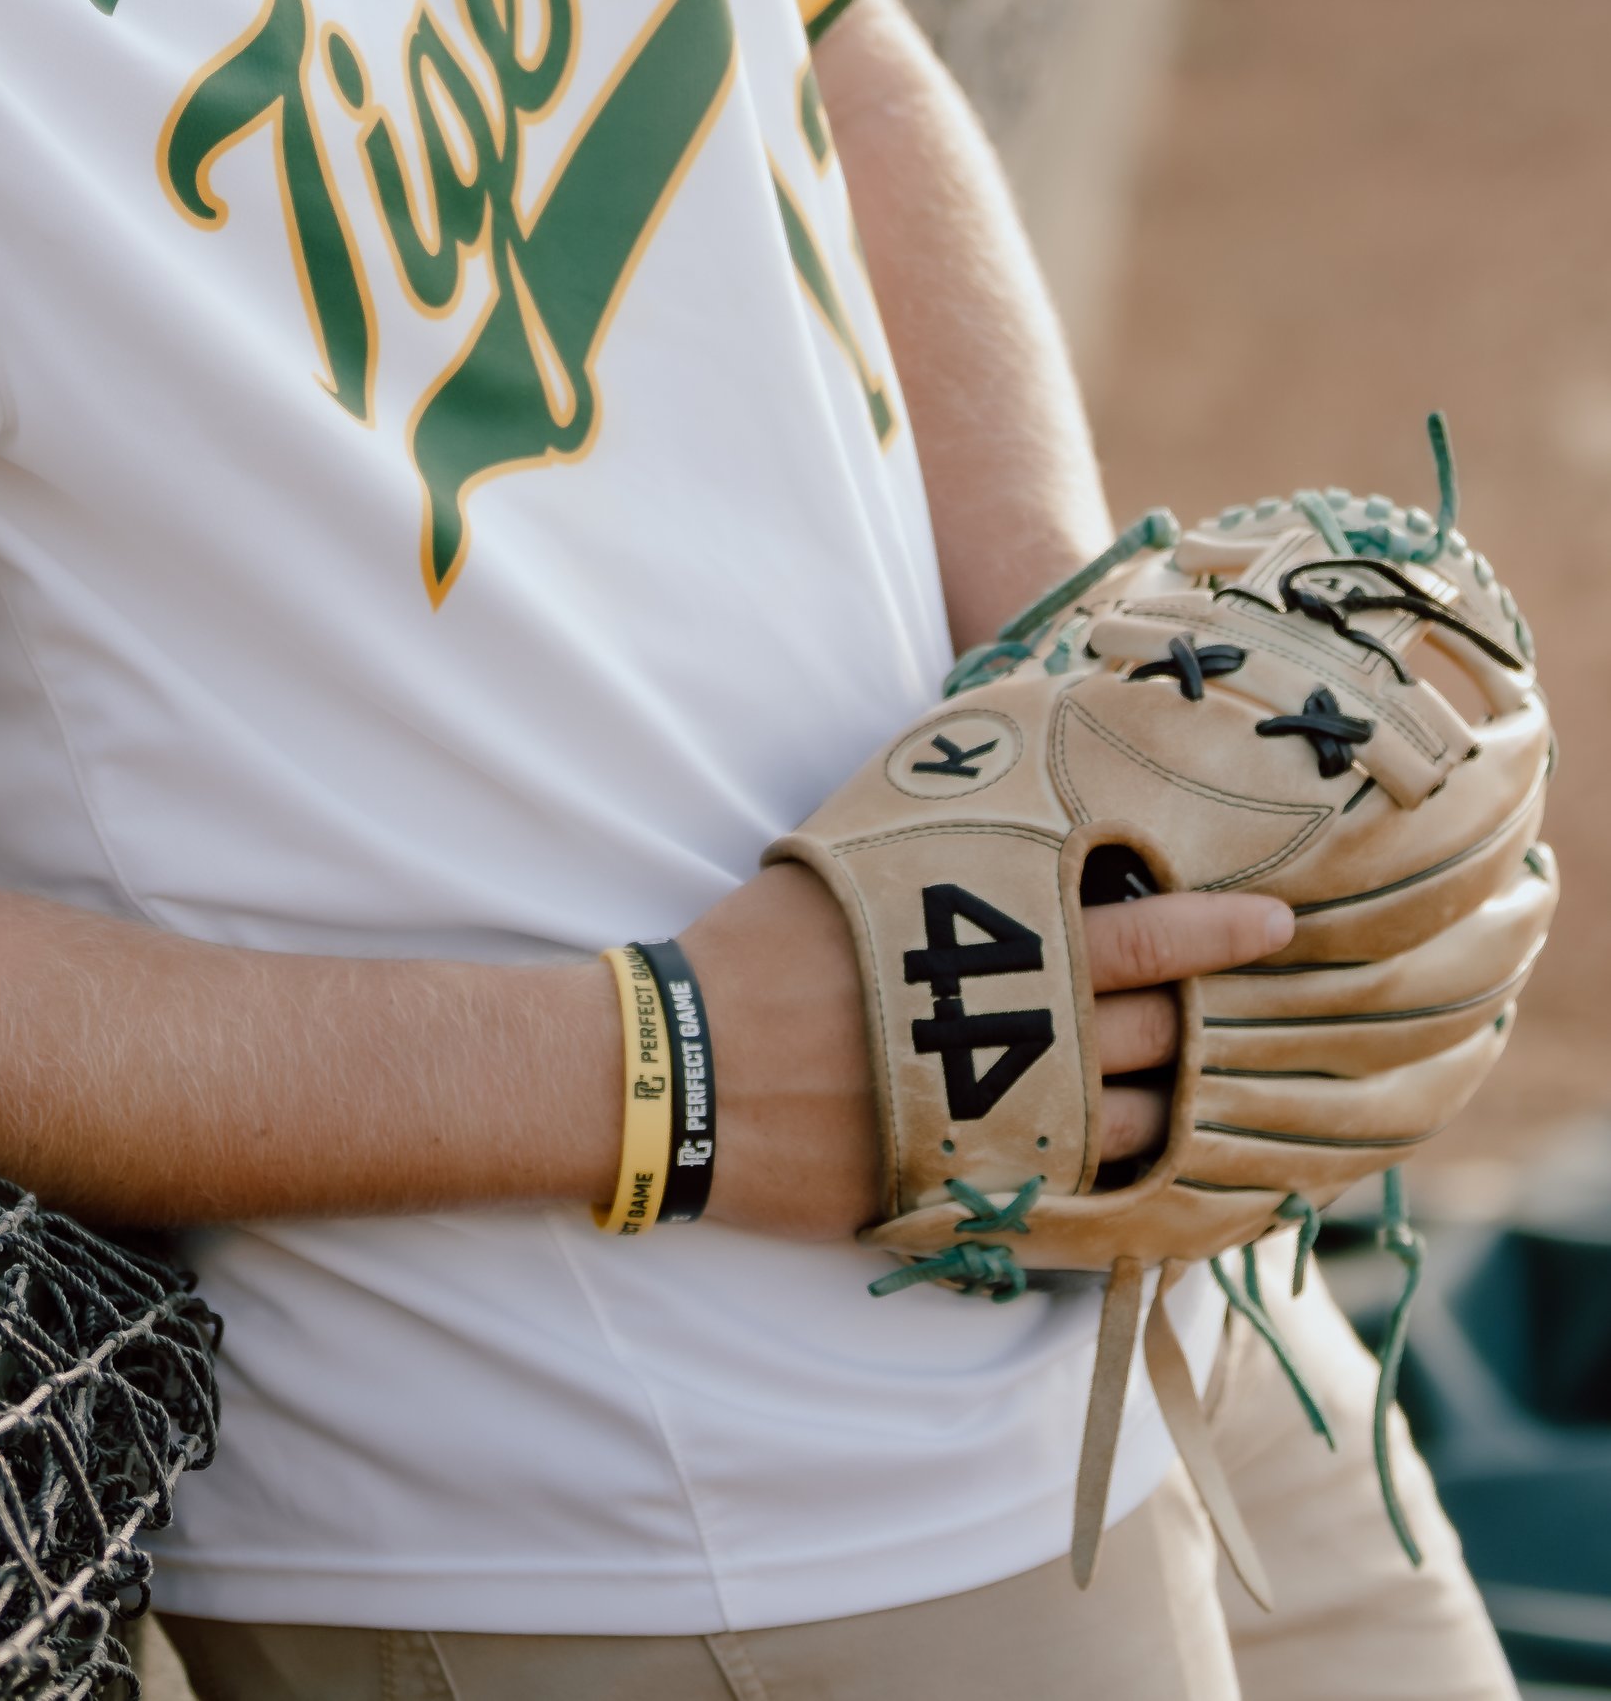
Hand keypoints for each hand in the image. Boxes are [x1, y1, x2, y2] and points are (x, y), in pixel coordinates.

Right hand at [680, 859, 1293, 1238]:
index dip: (1214, 929)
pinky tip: (1176, 1178)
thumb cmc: (765, 945)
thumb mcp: (850, 853)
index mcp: (984, 946)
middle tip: (1261, 1006)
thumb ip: (942, 825)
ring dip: (1184, 1104)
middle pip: (1155, 1035)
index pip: (1138, 936)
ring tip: (1222, 1088)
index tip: (1276, 922)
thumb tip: (1009, 761)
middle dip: (1210, 1019)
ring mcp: (1000, 1128)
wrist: (685, 1069)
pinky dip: (1143, 1188)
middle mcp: (1010, 1037)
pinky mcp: (978, 1195)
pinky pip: (1092, 1201)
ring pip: (1138, 1124)